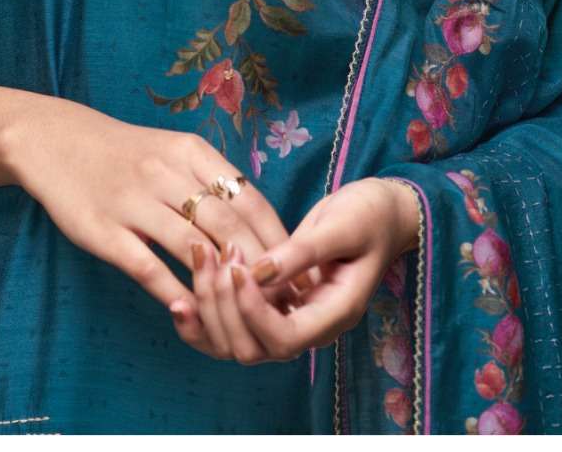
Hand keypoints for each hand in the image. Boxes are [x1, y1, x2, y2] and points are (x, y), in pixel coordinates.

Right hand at [1, 95, 307, 318]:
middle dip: (261, 267)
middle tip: (283, 302)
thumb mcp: (171, 150)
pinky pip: (145, 265)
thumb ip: (210, 180)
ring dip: (221, 284)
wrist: (54, 140)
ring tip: (246, 313)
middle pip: (227, 224)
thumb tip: (257, 223)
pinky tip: (188, 311)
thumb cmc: (123, 153)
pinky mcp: (103, 229)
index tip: (299, 270)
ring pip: (191, 246)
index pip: (248, 198)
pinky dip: (171, 290)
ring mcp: (133, 201)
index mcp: (189, 151)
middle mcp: (165, 172)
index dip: (277, 238)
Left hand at [168, 176, 419, 362]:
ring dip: (209, 308)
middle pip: (252, 349)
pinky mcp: (272, 305)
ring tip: (199, 256)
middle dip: (224, 307)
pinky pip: (232, 328)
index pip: (285, 338)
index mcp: (334, 314)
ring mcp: (288, 319)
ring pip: (235, 344)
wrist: (380, 212)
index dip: (254, 310)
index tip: (237, 267)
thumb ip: (300, 252)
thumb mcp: (341, 226)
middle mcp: (309, 328)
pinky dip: (204, 317)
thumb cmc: (368, 216)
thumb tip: (258, 272)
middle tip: (213, 253)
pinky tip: (181, 296)